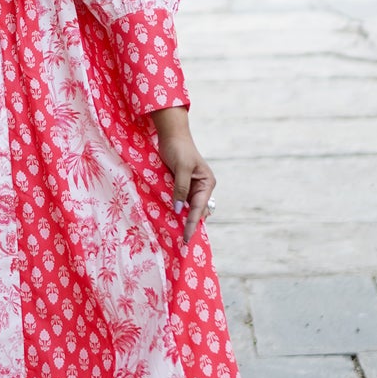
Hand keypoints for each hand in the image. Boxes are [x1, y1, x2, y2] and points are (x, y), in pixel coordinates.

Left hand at [151, 107, 214, 246]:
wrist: (171, 134)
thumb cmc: (178, 148)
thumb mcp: (181, 168)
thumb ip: (180, 188)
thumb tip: (178, 209)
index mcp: (207, 183)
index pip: (198, 208)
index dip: (192, 224)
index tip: (187, 238)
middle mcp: (202, 187)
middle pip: (195, 211)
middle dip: (189, 224)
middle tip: (181, 242)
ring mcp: (191, 187)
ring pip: (187, 208)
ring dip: (181, 218)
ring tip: (175, 234)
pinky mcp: (181, 185)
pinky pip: (180, 201)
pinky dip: (175, 209)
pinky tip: (169, 218)